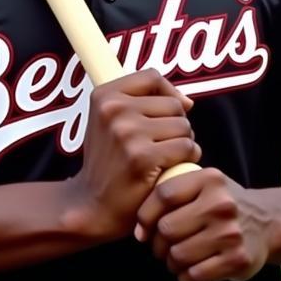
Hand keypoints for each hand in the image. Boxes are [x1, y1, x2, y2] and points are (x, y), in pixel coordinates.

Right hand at [65, 69, 199, 240]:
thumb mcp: (110, 122)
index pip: (152, 76)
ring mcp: (128, 133)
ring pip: (183, 126)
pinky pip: (186, 147)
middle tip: (160, 145)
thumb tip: (187, 102)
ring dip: (183, 143)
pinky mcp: (143, 158)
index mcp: (104, 96)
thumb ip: (143, 102)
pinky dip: (187, 159)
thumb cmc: (109, 161)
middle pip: (173, 104)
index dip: (168, 92)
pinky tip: (171, 168)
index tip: (168, 113)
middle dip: (175, 125)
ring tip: (164, 157)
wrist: (92, 204)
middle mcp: (113, 110)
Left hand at [134, 169, 280, 280]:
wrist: (267, 223)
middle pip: (167, 228)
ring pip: (178, 255)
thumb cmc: (221, 203)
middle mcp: (221, 204)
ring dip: (170, 262)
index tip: (142, 229)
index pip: (164, 195)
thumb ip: (172, 192)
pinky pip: (195, 275)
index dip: (145, 215)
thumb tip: (139, 229)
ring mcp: (231, 233)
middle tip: (161, 247)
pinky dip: (185, 277)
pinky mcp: (238, 260)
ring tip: (176, 259)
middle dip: (157, 243)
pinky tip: (189, 271)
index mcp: (210, 179)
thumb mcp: (203, 183)